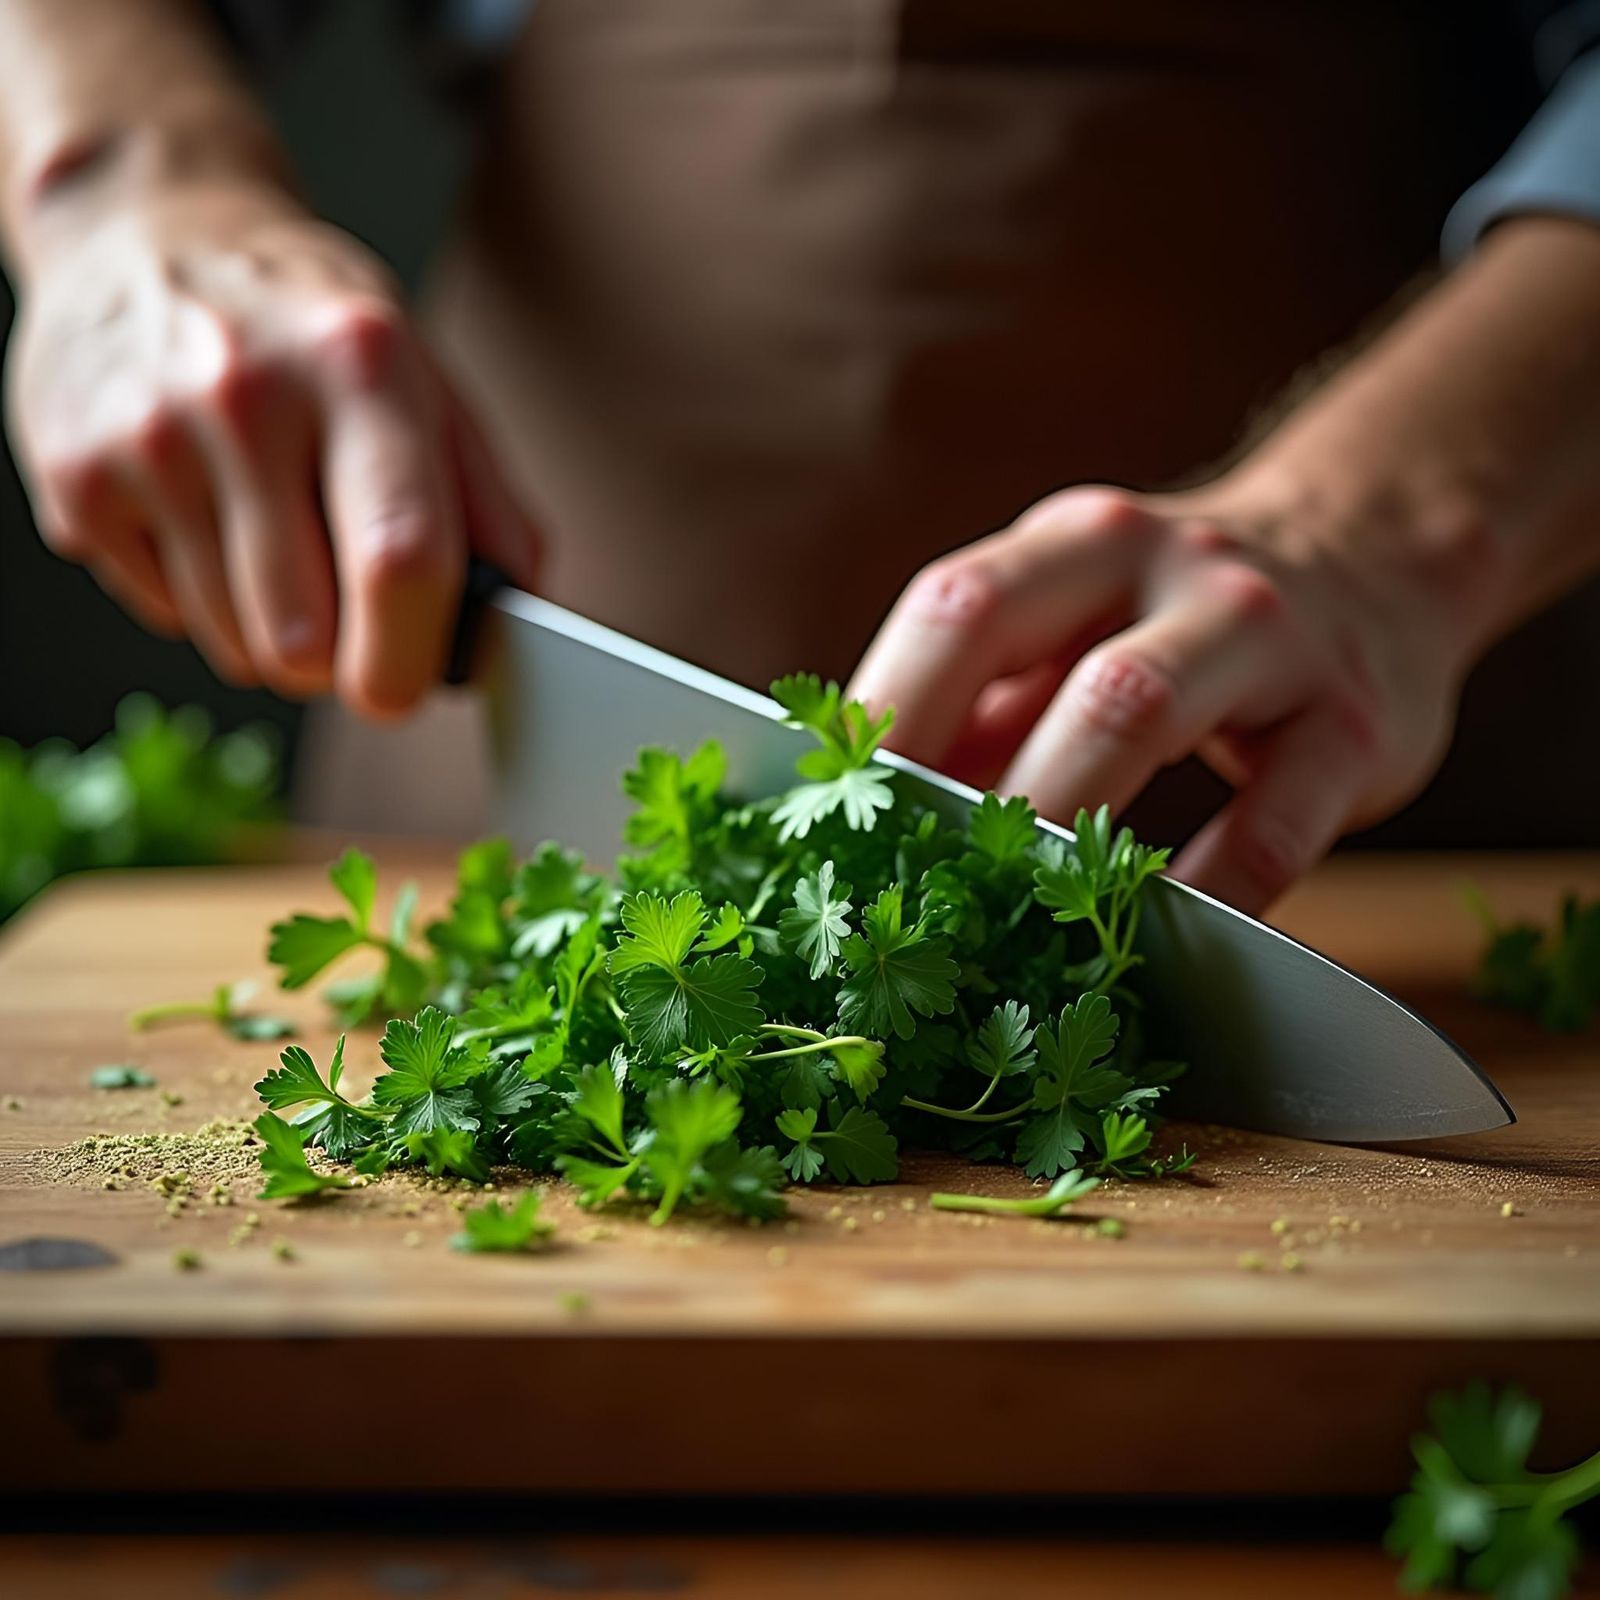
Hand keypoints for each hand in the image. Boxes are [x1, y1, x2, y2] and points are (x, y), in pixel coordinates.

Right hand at [4, 181, 538, 714]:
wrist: (149, 230)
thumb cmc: (311, 330)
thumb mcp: (429, 384)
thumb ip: (489, 510)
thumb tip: (512, 629)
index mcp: (361, 366)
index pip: (400, 559)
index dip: (409, 657)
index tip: (407, 687)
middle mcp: (247, 395)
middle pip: (304, 634)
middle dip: (339, 661)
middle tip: (347, 613)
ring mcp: (150, 437)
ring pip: (235, 643)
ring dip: (271, 632)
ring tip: (274, 539)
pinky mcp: (76, 476)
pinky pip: (166, 616)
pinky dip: (199, 599)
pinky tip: (206, 517)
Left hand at [850, 481, 1478, 912]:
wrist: (1370, 553)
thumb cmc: (1172, 616)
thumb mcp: (1073, 624)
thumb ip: (979, 707)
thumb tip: (855, 811)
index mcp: (1073, 547)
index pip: (959, 608)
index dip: (889, 712)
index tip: (823, 815)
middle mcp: (1167, 569)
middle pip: (1052, 667)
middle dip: (979, 795)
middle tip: (912, 895)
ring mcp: (1268, 639)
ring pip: (1146, 714)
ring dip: (1066, 830)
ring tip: (1010, 922)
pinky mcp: (1352, 724)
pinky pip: (1276, 821)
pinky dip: (1207, 891)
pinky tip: (1151, 943)